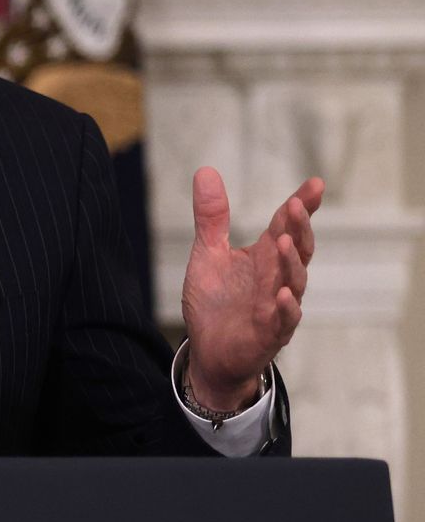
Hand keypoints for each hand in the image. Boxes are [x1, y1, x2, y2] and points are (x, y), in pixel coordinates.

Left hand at [181, 167, 322, 408]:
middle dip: (300, 228)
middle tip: (296, 205)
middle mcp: (277, 277)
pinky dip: (286, 307)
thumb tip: (206, 170)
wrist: (209, 351)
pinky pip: (285, 319)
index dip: (301, 205)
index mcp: (265, 256)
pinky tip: (283, 294)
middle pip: (298, 249)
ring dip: (291, 262)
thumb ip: (212, 217)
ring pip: (295, 281)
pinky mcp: (270, 332)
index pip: (286, 226)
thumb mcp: (208, 253)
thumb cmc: (215, 302)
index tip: (316, 184)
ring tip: (284, 242)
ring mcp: (277, 305)